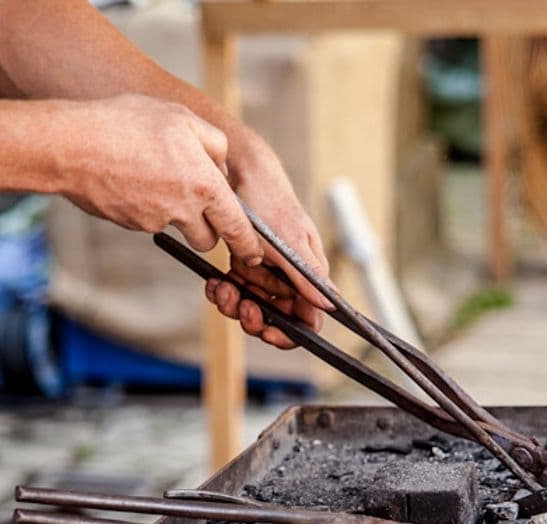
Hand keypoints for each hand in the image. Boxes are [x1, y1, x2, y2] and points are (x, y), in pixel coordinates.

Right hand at [59, 94, 264, 263]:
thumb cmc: (127, 124)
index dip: (248, 245)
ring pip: (175, 228)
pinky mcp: (130, 224)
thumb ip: (214, 143)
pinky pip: (148, 219)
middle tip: (198, 202)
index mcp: (204, 186)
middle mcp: (182, 211)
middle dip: (208, 229)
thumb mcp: (181, 117)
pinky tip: (131, 177)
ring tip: (156, 177)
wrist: (72, 146)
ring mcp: (154, 221)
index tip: (253, 253)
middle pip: (208, 239)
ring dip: (175, 214)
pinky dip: (146, 205)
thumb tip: (222, 166)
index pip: (237, 228)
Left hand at [205, 140, 332, 349]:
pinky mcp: (245, 263)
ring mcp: (267, 271)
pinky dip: (224, 289)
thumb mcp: (287, 242)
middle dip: (254, 315)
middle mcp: (289, 276)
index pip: (308, 318)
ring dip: (235, 301)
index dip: (290, 332)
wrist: (233, 168)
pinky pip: (235, 289)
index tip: (269, 333)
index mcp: (309, 273)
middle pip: (277, 317)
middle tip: (239, 304)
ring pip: (253, 305)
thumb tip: (330, 306)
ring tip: (223, 286)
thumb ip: (307, 276)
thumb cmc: (268, 199)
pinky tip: (216, 280)